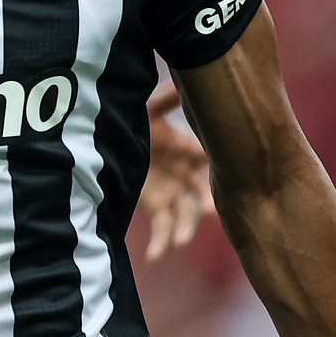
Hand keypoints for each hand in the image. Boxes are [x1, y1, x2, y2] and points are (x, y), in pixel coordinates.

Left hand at [142, 83, 212, 259]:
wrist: (115, 138)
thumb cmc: (139, 120)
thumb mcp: (149, 107)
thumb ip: (167, 96)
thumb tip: (187, 80)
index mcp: (191, 149)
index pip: (208, 159)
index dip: (215, 167)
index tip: (220, 173)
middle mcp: (188, 174)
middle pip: (202, 191)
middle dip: (205, 202)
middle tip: (207, 212)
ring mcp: (174, 192)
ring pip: (185, 215)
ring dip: (185, 229)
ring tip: (180, 242)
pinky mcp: (158, 207)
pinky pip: (162, 229)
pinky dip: (160, 244)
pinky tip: (154, 256)